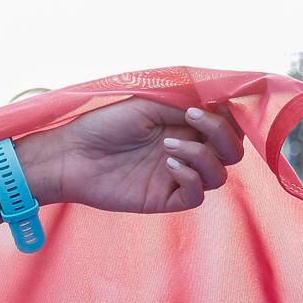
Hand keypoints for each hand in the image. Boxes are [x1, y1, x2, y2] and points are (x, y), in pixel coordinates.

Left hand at [18, 98, 244, 214]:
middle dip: (222, 135)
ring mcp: (176, 177)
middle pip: (231, 152)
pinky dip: (192, 178)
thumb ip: (186, 104)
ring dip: (202, 156)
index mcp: (185, 127)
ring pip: (219, 175)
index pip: (228, 126)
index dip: (228, 117)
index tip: (206, 105)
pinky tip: (170, 165)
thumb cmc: (103, 125)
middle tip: (191, 120)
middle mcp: (186, 151)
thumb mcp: (149, 103)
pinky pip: (197, 196)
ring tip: (168, 146)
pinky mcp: (164, 199)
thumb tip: (222, 103)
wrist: (71, 154)